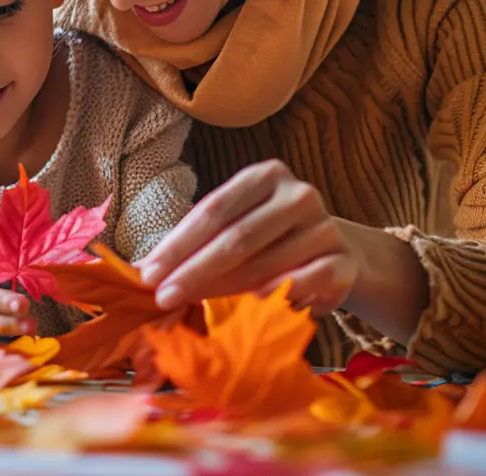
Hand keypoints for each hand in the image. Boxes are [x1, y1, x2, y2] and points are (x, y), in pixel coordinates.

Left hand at [138, 160, 359, 315]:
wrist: (336, 254)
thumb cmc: (269, 241)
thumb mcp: (235, 229)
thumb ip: (198, 242)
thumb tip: (142, 271)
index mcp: (265, 176)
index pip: (213, 211)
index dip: (178, 244)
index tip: (147, 274)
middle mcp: (298, 195)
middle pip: (236, 237)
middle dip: (193, 270)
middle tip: (162, 298)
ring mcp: (325, 227)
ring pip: (265, 263)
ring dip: (224, 290)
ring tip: (192, 308)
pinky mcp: (343, 261)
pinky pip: (306, 281)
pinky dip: (276, 295)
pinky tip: (251, 306)